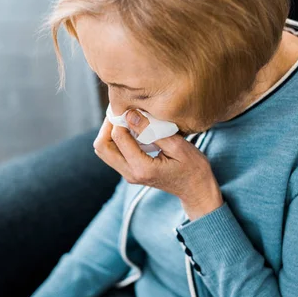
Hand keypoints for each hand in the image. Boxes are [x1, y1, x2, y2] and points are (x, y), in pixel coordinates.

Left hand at [93, 109, 223, 219]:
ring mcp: (129, 175)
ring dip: (110, 133)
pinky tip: (132, 130)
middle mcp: (131, 174)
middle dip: (108, 126)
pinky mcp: (130, 172)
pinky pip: (114, 154)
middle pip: (102, 147)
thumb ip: (152, 131)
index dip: (120, 118)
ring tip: (126, 120)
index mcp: (142, 168)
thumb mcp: (177, 146)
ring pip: (104, 151)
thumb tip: (130, 114)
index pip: (118, 138)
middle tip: (122, 112)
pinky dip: (117, 140)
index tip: (131, 107)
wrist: (195, 189)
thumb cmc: (193, 167)